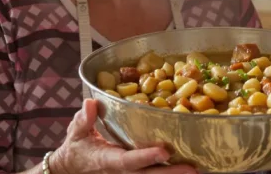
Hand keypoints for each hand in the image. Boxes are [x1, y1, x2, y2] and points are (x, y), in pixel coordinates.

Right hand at [50, 99, 197, 173]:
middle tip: (193, 168)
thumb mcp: (76, 132)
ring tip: (198, 169)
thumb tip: (91, 103)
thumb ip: (84, 119)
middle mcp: (120, 172)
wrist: (72, 168)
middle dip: (171, 173)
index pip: (128, 161)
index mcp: (107, 160)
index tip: (163, 152)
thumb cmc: (76, 147)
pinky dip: (169, 173)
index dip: (145, 157)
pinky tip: (188, 170)